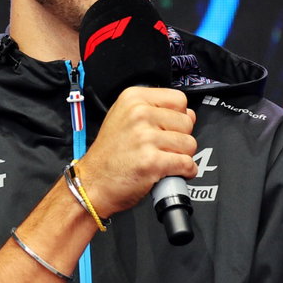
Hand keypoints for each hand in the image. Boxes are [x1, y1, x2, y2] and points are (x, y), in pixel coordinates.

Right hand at [78, 86, 197, 217]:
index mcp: (133, 99)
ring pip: (190, 144)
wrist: (92, 183)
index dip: (177, 116)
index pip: (179, 100)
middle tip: (159, 147)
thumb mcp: (123, 118)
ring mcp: (145, 137)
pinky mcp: (152, 161)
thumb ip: (155, 111)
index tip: (164, 128)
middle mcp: (139, 114)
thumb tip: (189, 114)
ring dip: (181, 156)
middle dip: (179, 138)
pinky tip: (169, 172)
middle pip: (187, 122)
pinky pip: (187, 164)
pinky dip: (184, 172)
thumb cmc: (108, 155)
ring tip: (160, 159)